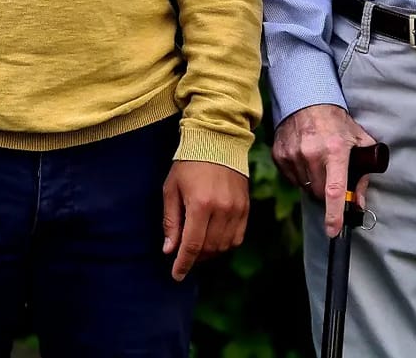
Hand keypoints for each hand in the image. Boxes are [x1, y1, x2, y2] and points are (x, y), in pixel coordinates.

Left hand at [160, 161, 248, 280]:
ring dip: (210, 252)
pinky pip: (237, 237)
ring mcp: (236, 209)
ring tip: (198, 245)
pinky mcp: (246, 207)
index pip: (192, 246)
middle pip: (209, 249)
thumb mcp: (172, 189)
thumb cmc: (189, 163)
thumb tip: (169, 250)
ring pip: (224, 246)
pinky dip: (225, 244)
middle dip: (195, 257)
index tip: (176, 275)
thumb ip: (171, 221)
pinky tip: (214, 238)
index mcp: (200, 204)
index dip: (183, 264)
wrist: (216, 141)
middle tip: (184, 254)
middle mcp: (221, 209)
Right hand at [272, 103, 377, 237]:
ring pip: (304, 187)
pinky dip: (299, 175)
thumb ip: (362, 175)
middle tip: (331, 176)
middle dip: (326, 192)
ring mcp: (293, 153)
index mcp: (336, 150)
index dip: (335, 214)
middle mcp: (312, 153)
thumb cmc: (337, 122)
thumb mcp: (359, 142)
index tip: (333, 231)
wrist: (307, 99)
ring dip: (312, 183)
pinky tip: (304, 159)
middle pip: (319, 193)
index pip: (334, 190)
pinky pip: (291, 178)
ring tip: (318, 163)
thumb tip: (358, 204)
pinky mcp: (279, 153)